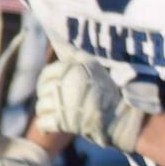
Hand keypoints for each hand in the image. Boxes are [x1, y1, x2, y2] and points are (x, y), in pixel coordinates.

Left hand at [35, 60, 149, 154]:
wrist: (122, 118)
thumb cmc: (108, 91)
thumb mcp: (93, 66)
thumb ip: (73, 53)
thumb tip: (57, 40)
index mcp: (70, 70)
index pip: (47, 73)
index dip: (49, 80)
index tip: (59, 87)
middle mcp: (64, 85)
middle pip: (42, 91)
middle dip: (50, 97)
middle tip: (63, 102)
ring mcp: (62, 104)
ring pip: (42, 107)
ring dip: (50, 112)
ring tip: (63, 113)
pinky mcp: (62, 122)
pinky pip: (44, 123)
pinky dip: (48, 125)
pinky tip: (55, 125)